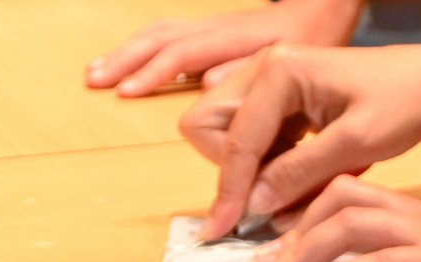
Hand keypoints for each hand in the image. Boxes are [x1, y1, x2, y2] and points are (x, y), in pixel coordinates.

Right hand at [87, 0, 360, 99]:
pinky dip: (142, 49)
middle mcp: (217, 29)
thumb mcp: (294, 64)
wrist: (326, 8)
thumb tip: (203, 82)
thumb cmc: (316, 42)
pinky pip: (168, 36)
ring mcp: (212, 29)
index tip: (126, 93)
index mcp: (235, 39)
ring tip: (95, 73)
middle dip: (125, 61)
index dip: (153, 74)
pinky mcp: (212, 33)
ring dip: (125, 54)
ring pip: (160, 35)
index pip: (184, 54)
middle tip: (94, 82)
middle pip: (161, 40)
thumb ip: (251, 76)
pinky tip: (127, 64)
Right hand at [182, 44, 420, 239]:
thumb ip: (299, 173)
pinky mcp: (283, 103)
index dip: (230, 189)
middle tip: (261, 203)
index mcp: (280, 70)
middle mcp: (267, 69)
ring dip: (252, 172)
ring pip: (230, 136)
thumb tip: (254, 204)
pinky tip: (303, 180)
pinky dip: (271, 167)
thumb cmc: (405, 102)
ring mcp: (272, 83)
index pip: (235, 140)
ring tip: (293, 193)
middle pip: (211, 127)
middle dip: (231, 170)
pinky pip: (256, 140)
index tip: (224, 230)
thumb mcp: (355, 143)